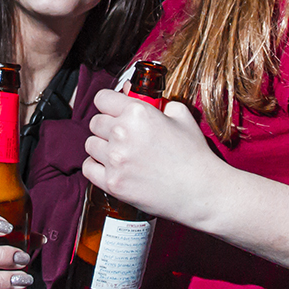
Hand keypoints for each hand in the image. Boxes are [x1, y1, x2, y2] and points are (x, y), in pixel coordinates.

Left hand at [82, 88, 220, 229]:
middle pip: (95, 122)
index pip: (102, 98)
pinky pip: (88, 168)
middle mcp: (122, 132)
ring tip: (119, 153)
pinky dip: (96, 167)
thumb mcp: (182, 116)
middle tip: (122, 135)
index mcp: (138, 112)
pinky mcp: (112, 182)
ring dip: (101, 147)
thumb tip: (140, 97)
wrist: (199, 191)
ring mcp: (115, 159)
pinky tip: (111, 167)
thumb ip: (159, 103)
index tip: (113, 110)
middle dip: (106, 126)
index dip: (108, 104)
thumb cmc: (193, 155)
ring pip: (90, 144)